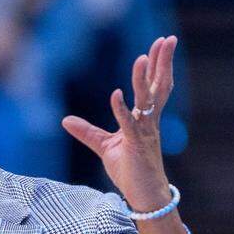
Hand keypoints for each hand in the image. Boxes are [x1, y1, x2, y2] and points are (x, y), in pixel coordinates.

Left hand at [62, 36, 177, 211]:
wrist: (142, 194)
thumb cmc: (128, 170)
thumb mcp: (103, 146)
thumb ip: (86, 131)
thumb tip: (65, 120)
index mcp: (145, 119)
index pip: (154, 87)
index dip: (157, 66)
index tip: (160, 44)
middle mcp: (149, 122)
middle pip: (158, 87)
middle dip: (162, 62)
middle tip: (168, 39)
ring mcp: (144, 133)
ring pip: (146, 101)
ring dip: (142, 80)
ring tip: (142, 58)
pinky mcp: (135, 146)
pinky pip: (129, 124)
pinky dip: (121, 109)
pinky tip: (116, 94)